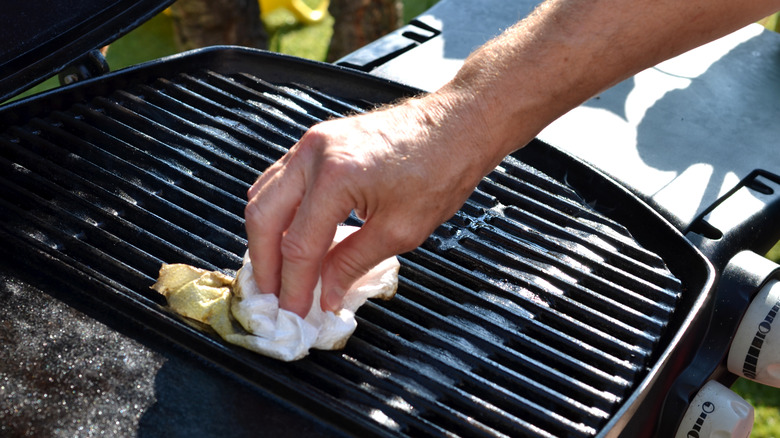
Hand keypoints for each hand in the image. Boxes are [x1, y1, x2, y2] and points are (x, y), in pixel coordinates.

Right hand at [244, 94, 495, 316]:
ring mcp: (312, 143)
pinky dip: (279, 213)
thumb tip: (325, 294)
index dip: (293, 286)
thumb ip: (353, 263)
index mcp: (336, 176)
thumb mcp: (401, 230)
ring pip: (264, 195)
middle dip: (264, 263)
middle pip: (264, 217)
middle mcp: (315, 154)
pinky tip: (288, 236)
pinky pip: (280, 180)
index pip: (299, 245)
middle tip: (272, 297)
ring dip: (266, 237)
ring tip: (277, 272)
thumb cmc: (441, 169)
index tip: (293, 312)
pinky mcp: (318, 141)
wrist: (458, 125)